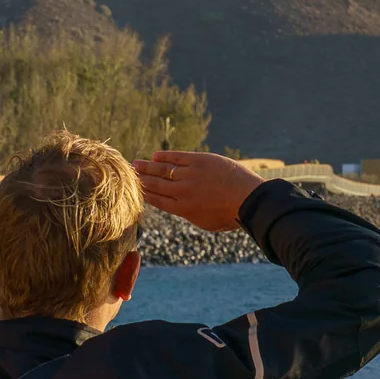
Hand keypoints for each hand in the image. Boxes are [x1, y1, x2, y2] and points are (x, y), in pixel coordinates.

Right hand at [132, 151, 262, 232]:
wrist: (248, 200)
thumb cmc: (231, 215)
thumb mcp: (206, 222)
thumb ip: (191, 214)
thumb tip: (182, 209)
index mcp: (183, 209)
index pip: (158, 200)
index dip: (145, 193)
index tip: (136, 190)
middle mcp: (181, 192)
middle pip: (155, 184)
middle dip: (141, 179)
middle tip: (131, 174)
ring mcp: (189, 176)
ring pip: (162, 170)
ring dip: (147, 167)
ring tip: (136, 163)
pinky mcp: (199, 161)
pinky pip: (176, 157)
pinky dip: (164, 156)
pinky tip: (156, 156)